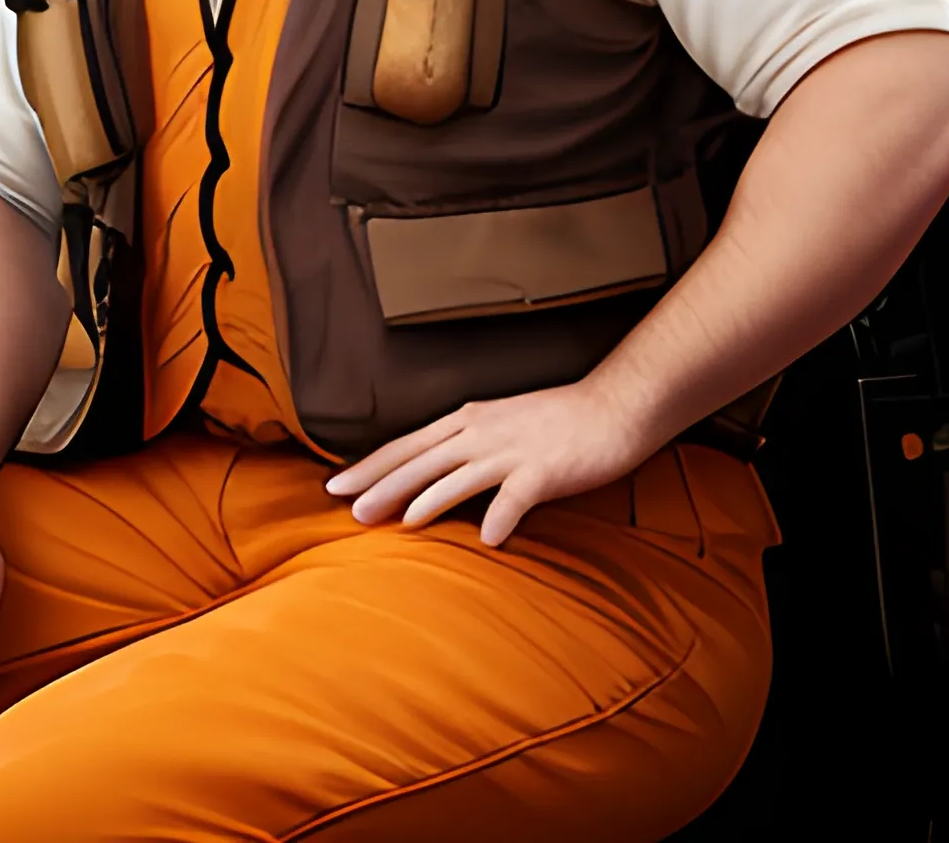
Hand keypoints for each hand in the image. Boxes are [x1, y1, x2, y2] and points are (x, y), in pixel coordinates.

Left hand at [325, 376, 653, 547]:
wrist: (613, 408)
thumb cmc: (558, 421)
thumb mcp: (501, 424)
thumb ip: (468, 445)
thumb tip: (434, 473)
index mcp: (468, 420)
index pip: (407, 444)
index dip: (370, 464)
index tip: (335, 482)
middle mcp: (481, 431)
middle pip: (420, 459)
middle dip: (381, 483)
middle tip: (345, 506)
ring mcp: (512, 450)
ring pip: (456, 476)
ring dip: (424, 499)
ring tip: (394, 524)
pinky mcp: (543, 469)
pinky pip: (516, 497)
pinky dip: (500, 517)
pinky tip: (487, 540)